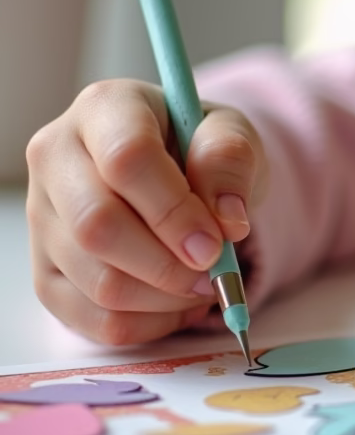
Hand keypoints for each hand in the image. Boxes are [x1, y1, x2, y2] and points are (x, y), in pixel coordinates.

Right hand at [26, 79, 266, 344]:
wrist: (182, 173)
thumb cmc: (203, 150)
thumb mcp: (233, 136)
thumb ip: (232, 163)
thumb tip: (227, 221)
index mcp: (104, 109)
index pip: (125, 159)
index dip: (174, 211)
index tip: (217, 243)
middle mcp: (56, 157)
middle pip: (97, 227)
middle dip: (167, 264)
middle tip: (213, 273)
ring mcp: (42, 216)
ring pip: (96, 280)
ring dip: (164, 298)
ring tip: (203, 285)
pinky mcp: (46, 269)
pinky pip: (91, 318)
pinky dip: (147, 325)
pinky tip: (177, 304)